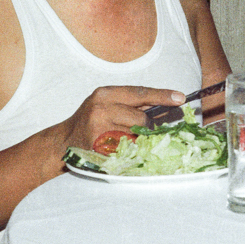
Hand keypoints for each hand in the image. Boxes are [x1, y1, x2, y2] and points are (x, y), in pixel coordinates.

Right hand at [61, 86, 184, 150]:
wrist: (64, 141)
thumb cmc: (90, 121)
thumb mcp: (107, 105)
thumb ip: (132, 104)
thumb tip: (164, 106)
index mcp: (105, 94)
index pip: (140, 93)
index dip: (162, 96)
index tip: (180, 98)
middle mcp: (101, 108)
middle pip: (141, 118)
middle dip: (148, 127)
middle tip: (146, 132)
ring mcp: (99, 128)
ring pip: (135, 135)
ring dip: (137, 140)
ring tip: (125, 140)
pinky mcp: (99, 147)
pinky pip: (126, 150)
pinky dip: (128, 151)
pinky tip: (118, 148)